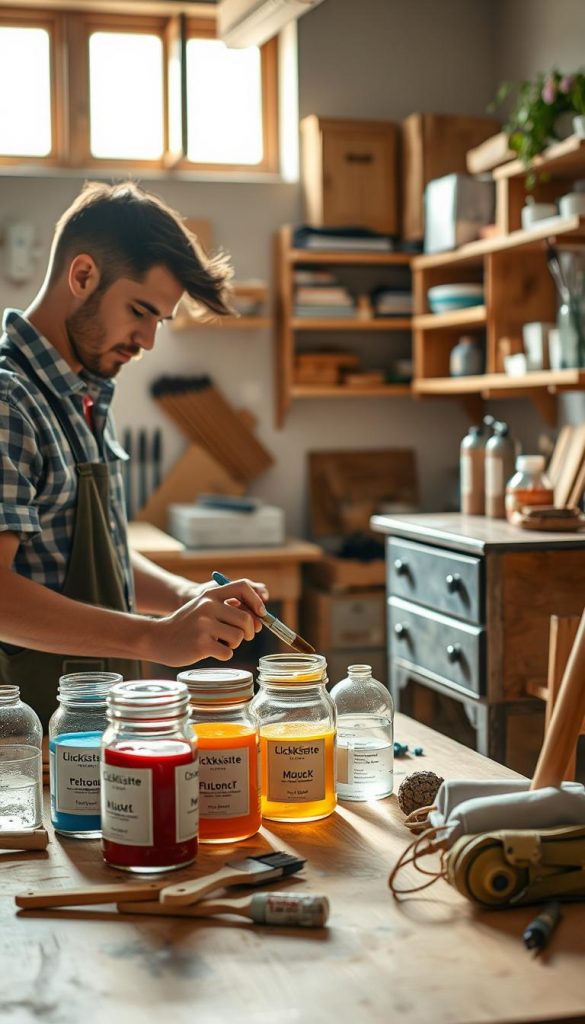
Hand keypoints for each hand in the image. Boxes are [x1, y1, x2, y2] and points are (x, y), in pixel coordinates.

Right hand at [152, 580, 266, 666]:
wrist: (158, 638)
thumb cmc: (187, 626)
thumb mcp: (204, 608)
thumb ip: (228, 609)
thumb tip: (260, 619)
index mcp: (210, 594)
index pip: (243, 587)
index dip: (256, 600)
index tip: (261, 613)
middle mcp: (208, 606)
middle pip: (246, 619)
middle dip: (248, 632)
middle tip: (241, 637)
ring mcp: (204, 625)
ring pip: (238, 637)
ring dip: (233, 644)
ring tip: (219, 642)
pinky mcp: (201, 644)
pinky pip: (228, 652)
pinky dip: (223, 654)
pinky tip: (210, 651)